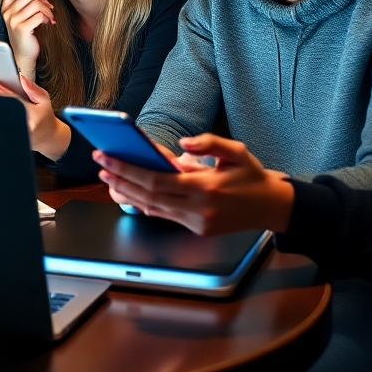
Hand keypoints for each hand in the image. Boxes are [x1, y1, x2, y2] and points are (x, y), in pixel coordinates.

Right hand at [0, 0, 54, 78]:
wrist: (23, 54)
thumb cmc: (26, 32)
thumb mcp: (22, 13)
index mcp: (6, 5)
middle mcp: (7, 11)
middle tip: (49, 8)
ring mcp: (13, 20)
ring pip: (37, 3)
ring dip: (47, 10)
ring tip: (49, 17)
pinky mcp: (22, 28)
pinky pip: (40, 15)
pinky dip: (47, 17)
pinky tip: (48, 23)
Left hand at [0, 73, 70, 159]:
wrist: (45, 138)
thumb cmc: (43, 117)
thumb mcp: (44, 100)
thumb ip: (33, 89)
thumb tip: (21, 79)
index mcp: (31, 118)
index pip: (14, 103)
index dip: (3, 93)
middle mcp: (18, 127)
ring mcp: (10, 133)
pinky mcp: (3, 136)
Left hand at [92, 134, 294, 235]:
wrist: (272, 207)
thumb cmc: (251, 176)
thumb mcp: (236, 150)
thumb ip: (209, 142)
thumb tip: (182, 143)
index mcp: (206, 188)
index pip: (156, 180)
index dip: (128, 170)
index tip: (108, 159)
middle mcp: (198, 209)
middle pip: (148, 195)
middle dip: (120, 179)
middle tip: (100, 164)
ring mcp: (197, 222)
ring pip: (152, 208)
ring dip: (127, 192)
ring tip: (108, 177)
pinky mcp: (197, 229)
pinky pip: (164, 215)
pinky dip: (144, 203)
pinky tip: (129, 192)